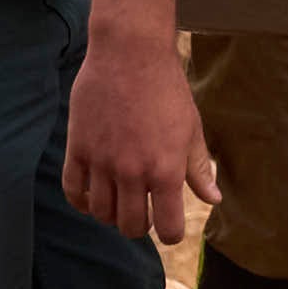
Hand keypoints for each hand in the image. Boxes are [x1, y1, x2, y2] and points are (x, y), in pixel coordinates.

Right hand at [64, 20, 214, 240]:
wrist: (130, 53)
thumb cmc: (167, 90)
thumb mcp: (192, 129)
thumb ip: (199, 170)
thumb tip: (214, 200)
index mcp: (166, 170)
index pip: (167, 228)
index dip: (170, 234)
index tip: (169, 228)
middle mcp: (133, 172)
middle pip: (130, 226)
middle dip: (140, 226)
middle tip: (144, 214)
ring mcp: (102, 161)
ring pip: (101, 213)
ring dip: (112, 214)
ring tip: (120, 201)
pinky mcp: (78, 148)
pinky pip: (73, 190)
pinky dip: (82, 201)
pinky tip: (92, 195)